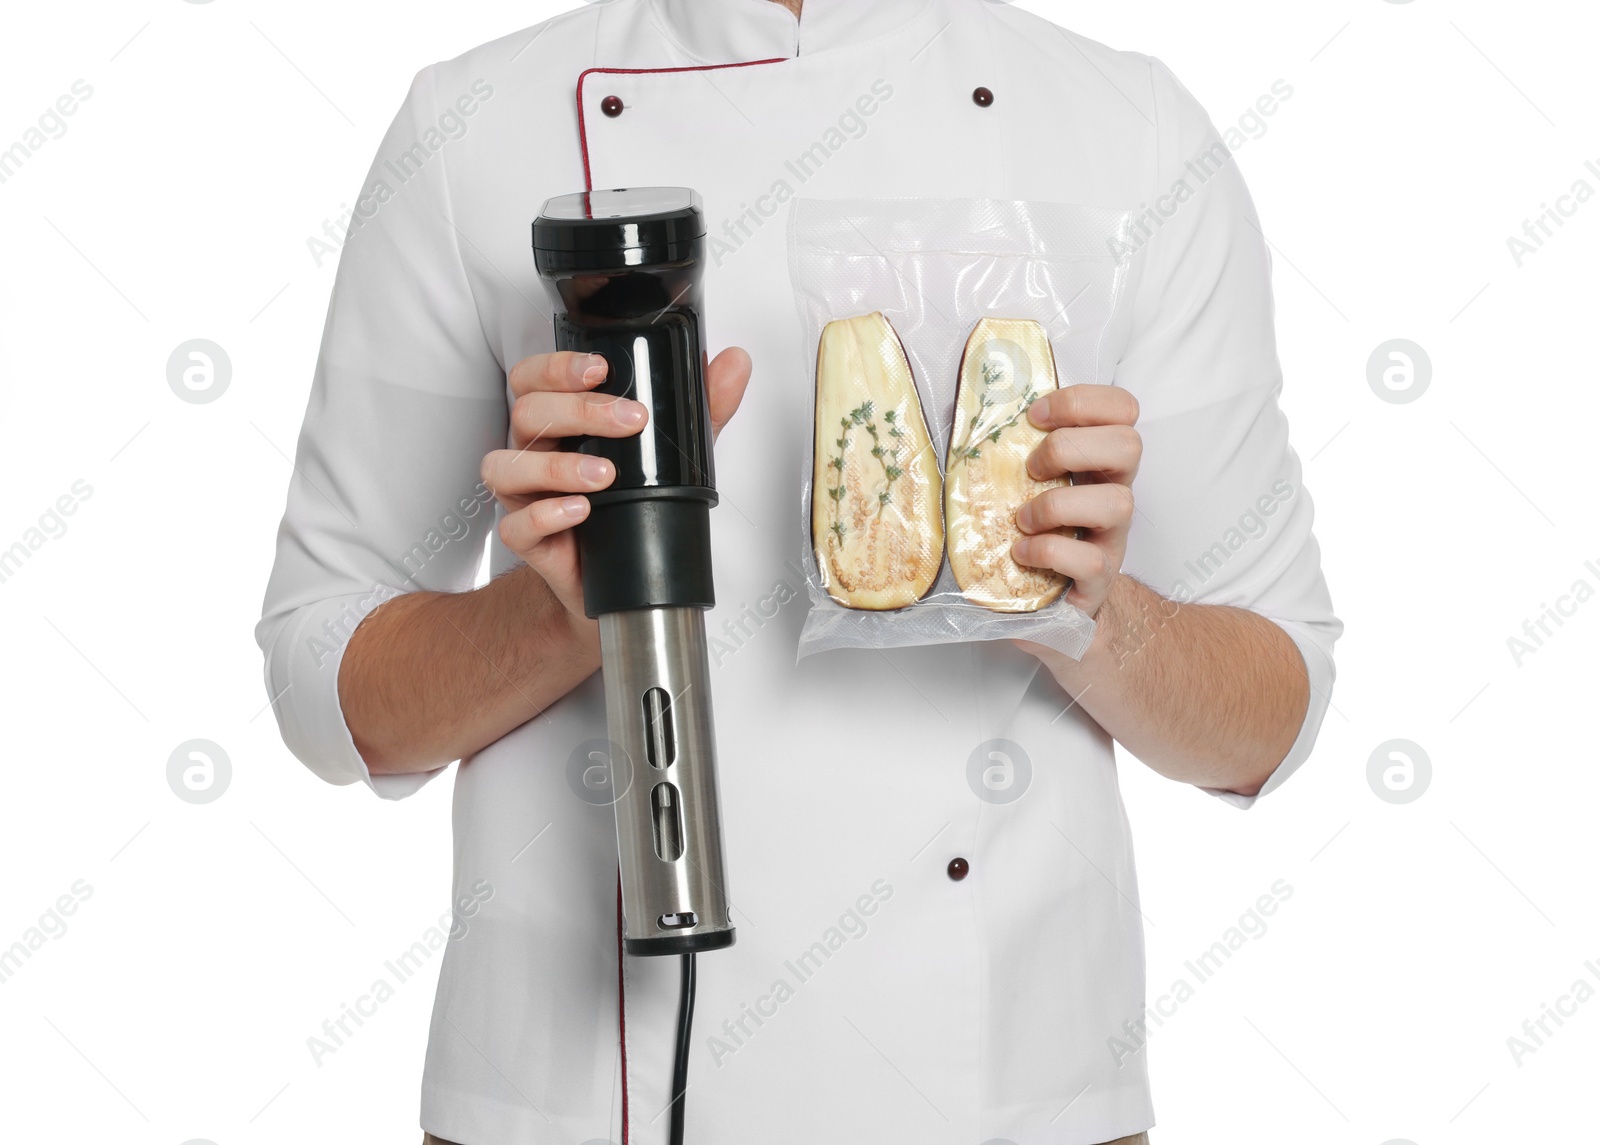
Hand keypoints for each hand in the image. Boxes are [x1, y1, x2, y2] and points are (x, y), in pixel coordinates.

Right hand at [481, 347, 751, 621]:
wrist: (622, 580)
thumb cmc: (633, 505)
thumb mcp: (674, 451)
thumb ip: (702, 407)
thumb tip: (735, 363)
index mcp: (556, 422)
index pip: (534, 379)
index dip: (557, 367)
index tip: (600, 368)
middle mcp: (533, 453)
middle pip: (527, 413)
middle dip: (578, 409)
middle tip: (629, 420)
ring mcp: (524, 497)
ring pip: (507, 467)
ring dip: (557, 466)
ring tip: (606, 474)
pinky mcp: (530, 541)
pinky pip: (515, 527)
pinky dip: (546, 515)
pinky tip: (580, 511)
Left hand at [1010, 384, 1140, 617]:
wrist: (1055, 605)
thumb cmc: (1034, 533)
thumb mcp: (1026, 485)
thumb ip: (1014, 452)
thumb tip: (960, 419)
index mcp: (1098, 460)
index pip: (1122, 408)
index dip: (1083, 401)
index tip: (1035, 417)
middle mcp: (1114, 491)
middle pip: (1130, 444)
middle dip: (1070, 447)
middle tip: (1032, 468)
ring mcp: (1113, 536)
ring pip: (1118, 503)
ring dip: (1058, 504)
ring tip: (1022, 519)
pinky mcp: (1101, 578)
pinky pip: (1090, 561)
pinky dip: (1049, 551)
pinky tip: (1022, 552)